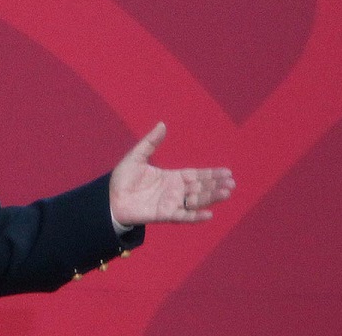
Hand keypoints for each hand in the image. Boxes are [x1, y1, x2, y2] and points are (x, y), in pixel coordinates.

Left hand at [109, 122, 234, 225]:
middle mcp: (174, 191)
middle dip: (216, 185)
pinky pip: (183, 216)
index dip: (211, 174)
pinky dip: (195, 216)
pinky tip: (209, 214)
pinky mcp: (164, 215)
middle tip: (232, 182)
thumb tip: (162, 124)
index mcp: (171, 177)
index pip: (196, 175)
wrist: (110, 198)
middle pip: (200, 188)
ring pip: (196, 201)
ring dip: (211, 198)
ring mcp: (171, 203)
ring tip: (226, 192)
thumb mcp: (137, 156)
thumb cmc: (123, 178)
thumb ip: (151, 142)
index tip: (227, 172)